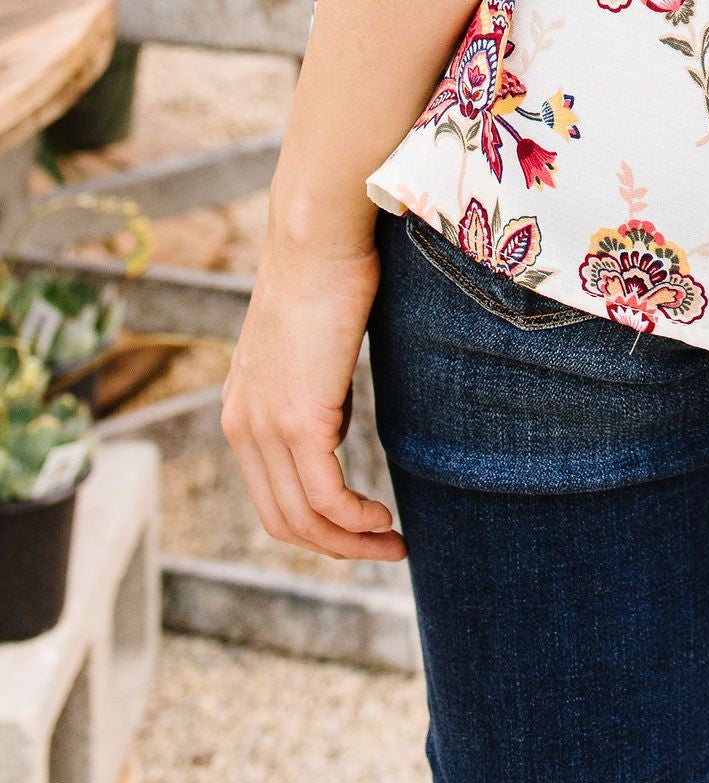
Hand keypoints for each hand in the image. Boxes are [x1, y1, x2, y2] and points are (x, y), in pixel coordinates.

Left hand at [222, 235, 405, 562]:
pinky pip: (325, 497)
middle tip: (384, 549)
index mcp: (242, 409)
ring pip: (303, 518)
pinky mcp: (298, 421)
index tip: (359, 526)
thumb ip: (314, 392)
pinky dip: (355, 521)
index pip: (270, 493)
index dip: (315, 522)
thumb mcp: (311, 348)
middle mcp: (243, 426)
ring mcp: (267, 426)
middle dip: (335, 547)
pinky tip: (382, 519)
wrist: (317, 233)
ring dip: (350, 543)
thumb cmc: (327, 272)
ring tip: (391, 544)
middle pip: (282, 520)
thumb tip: (336, 428)